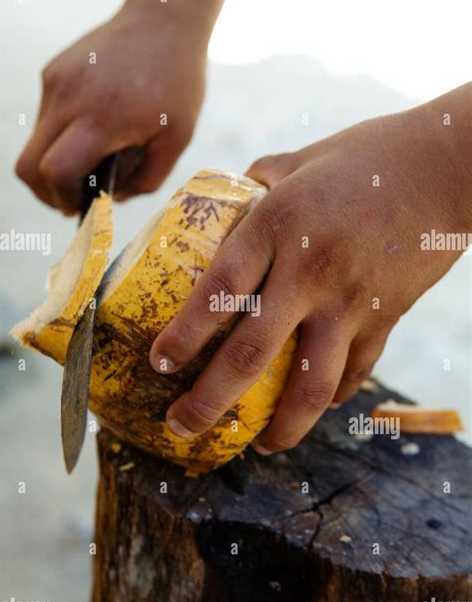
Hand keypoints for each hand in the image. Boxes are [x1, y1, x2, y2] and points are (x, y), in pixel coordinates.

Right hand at [15, 0, 221, 213]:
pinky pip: (46, 117)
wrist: (164, 20)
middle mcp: (68, 99)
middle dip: (47, 192)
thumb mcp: (177, 140)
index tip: (81, 205)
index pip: (55, 171)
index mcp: (101, 119)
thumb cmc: (178, 82)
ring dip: (55, 162)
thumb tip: (116, 199)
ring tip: (90, 161)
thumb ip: (148, 179)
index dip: (62, 198)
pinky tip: (93, 128)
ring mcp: (56, 82)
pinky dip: (61, 135)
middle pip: (28, 166)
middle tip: (74, 198)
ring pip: (34, 142)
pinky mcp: (53, 71)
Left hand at [149, 85, 470, 454]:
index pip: (218, 291)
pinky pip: (353, 373)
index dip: (183, 336)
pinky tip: (311, 409)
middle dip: (208, 401)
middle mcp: (309, 271)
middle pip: (251, 355)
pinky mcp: (385, 318)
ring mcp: (350, 302)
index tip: (158, 365)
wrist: (448, 168)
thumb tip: (229, 197)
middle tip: (179, 425)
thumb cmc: (370, 157)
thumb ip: (259, 182)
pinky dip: (330, 398)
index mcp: (278, 225)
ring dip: (279, 428)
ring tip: (257, 445)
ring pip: (310, 387)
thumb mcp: (301, 159)